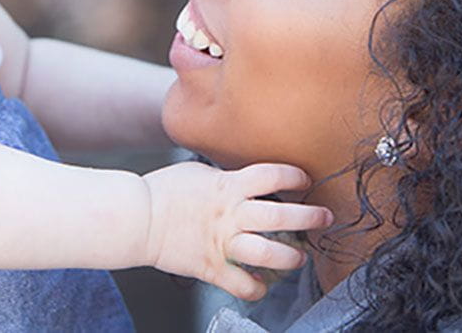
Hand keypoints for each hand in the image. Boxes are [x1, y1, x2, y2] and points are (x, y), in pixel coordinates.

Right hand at [142, 161, 332, 300]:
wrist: (137, 218)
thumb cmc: (163, 190)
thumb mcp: (198, 172)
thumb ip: (224, 177)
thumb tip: (241, 178)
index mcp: (228, 185)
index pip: (272, 175)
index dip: (294, 177)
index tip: (305, 180)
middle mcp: (231, 214)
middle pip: (281, 216)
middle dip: (309, 217)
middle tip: (324, 217)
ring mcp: (223, 243)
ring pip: (269, 254)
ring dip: (291, 258)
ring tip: (299, 257)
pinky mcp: (212, 268)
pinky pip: (243, 285)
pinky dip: (257, 288)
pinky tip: (262, 285)